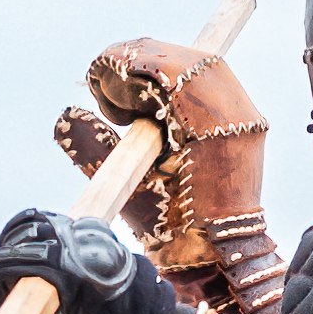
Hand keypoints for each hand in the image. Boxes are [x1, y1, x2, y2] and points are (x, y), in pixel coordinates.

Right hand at [53, 35, 280, 313]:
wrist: (218, 255)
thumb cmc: (171, 231)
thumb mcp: (126, 190)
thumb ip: (94, 149)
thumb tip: (67, 114)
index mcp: (209, 129)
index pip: (168, 69)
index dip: (125, 64)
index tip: (97, 81)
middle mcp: (236, 115)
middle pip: (184, 58)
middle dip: (137, 63)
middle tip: (107, 92)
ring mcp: (245, 114)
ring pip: (197, 64)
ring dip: (155, 71)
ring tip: (128, 104)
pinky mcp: (244, 117)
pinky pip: (208, 79)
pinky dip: (174, 82)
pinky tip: (152, 108)